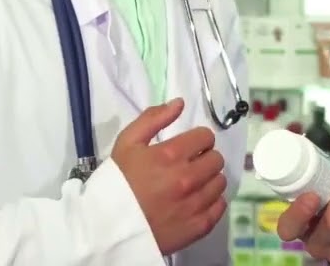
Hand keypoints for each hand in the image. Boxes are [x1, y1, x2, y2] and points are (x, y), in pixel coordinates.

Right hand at [111, 98, 226, 254]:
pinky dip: (212, 202)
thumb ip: (153, 118)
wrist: (108, 227)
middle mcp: (188, 178)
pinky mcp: (199, 226)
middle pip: (216, 159)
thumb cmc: (117, 182)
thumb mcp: (127, 142)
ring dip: (209, 179)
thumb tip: (180, 103)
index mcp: (170, 155)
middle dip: (205, 157)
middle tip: (190, 165)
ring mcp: (195, 204)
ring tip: (193, 184)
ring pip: (220, 182)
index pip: (206, 137)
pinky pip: (220, 207)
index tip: (189, 146)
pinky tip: (196, 201)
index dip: (198, 139)